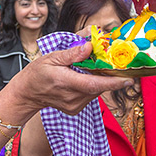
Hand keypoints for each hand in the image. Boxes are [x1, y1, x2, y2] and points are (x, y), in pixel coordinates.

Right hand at [1, 41, 130, 116]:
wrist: (27, 94)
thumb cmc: (38, 73)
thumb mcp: (51, 57)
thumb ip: (72, 53)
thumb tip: (89, 46)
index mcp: (65, 82)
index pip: (93, 84)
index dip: (112, 82)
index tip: (128, 79)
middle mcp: (72, 97)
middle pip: (98, 86)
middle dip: (109, 74)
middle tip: (118, 63)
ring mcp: (74, 105)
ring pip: (96, 90)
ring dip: (100, 78)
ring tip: (94, 67)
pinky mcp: (76, 109)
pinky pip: (91, 95)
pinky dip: (92, 85)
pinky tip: (84, 77)